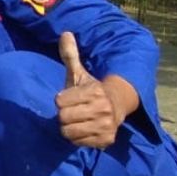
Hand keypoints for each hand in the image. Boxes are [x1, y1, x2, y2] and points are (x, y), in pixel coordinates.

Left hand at [55, 32, 122, 148]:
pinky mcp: (106, 140)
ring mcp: (106, 126)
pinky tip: (84, 129)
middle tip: (73, 110)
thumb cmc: (91, 90)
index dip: (61, 99)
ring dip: (69, 126)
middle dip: (64, 114)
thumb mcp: (80, 72)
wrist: (117, 106)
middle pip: (63, 117)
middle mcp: (103, 109)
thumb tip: (65, 33)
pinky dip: (77, 137)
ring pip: (68, 131)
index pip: (59, 101)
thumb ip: (70, 55)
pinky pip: (77, 142)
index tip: (69, 97)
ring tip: (78, 119)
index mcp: (94, 91)